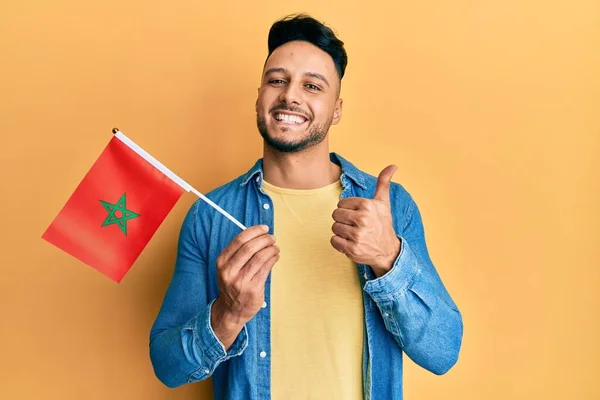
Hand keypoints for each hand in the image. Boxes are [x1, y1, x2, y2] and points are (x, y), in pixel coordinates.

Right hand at [211, 225, 278, 348]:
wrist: (231, 310)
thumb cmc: (233, 285)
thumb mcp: (228, 268)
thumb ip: (239, 252)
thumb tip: (259, 234)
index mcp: (222, 262)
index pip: (239, 240)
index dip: (254, 231)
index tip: (264, 228)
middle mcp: (229, 271)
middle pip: (250, 247)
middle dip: (264, 239)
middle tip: (272, 238)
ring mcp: (241, 281)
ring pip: (260, 257)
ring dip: (271, 249)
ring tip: (275, 247)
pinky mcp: (253, 289)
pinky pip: (266, 268)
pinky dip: (273, 258)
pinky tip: (275, 256)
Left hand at [331, 165, 400, 277]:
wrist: (388, 250)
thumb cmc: (383, 224)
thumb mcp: (383, 203)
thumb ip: (383, 183)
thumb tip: (393, 165)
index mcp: (367, 205)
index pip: (341, 204)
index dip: (347, 210)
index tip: (357, 215)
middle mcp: (363, 220)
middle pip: (335, 215)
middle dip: (342, 220)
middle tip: (353, 225)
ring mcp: (358, 235)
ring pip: (334, 228)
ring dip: (341, 232)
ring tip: (353, 234)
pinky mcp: (352, 249)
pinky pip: (334, 241)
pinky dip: (339, 243)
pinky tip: (350, 242)